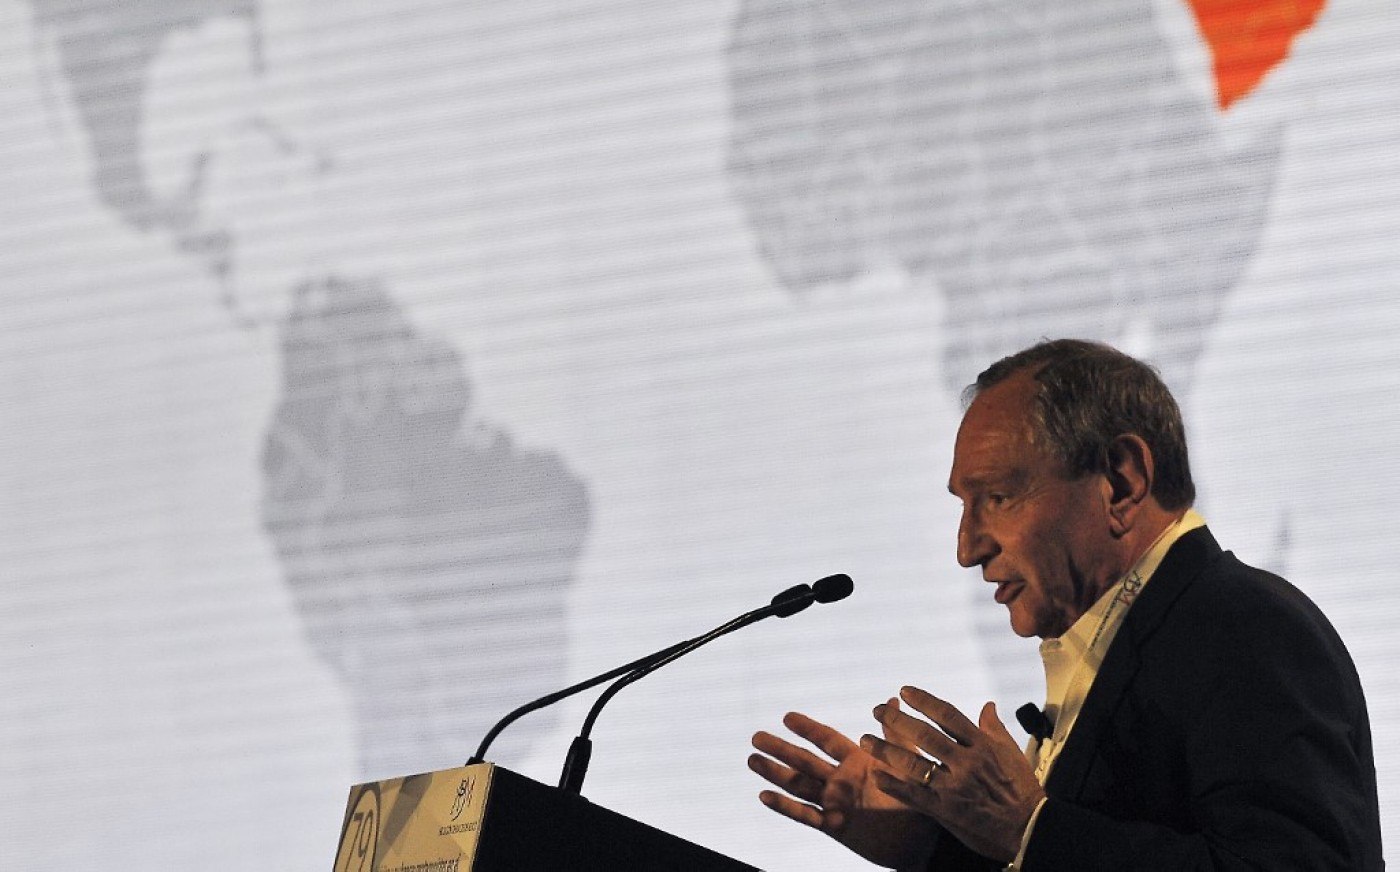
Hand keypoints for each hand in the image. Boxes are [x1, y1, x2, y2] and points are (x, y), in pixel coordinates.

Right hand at [749, 710, 937, 868]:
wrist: (926, 840)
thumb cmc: (921, 799)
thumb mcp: (908, 762)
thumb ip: (894, 734)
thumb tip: (892, 700)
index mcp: (858, 761)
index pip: (826, 740)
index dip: (807, 728)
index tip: (786, 716)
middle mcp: (842, 780)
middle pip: (805, 761)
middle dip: (780, 749)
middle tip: (756, 736)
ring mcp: (836, 803)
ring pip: (799, 786)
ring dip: (775, 773)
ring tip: (752, 760)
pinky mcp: (836, 826)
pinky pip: (806, 815)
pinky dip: (784, 806)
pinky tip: (763, 795)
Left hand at [861, 687, 1044, 862]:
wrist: (1029, 828)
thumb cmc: (1023, 791)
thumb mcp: (1012, 753)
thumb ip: (994, 728)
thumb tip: (988, 705)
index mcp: (981, 745)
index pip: (947, 715)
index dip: (923, 701)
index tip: (904, 691)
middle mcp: (965, 762)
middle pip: (924, 735)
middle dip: (897, 720)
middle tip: (876, 709)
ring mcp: (954, 786)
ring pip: (913, 764)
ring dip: (886, 750)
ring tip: (866, 740)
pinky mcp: (946, 810)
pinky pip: (914, 795)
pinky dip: (894, 784)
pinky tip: (877, 775)